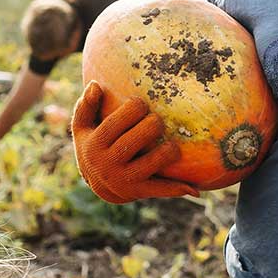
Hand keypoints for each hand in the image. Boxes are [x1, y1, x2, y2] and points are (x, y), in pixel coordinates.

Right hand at [71, 83, 199, 203]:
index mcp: (94, 145)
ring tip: (173, 143)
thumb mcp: (82, 127)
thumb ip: (86, 105)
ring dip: (167, 152)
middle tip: (158, 120)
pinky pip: (160, 189)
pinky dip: (176, 189)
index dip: (133, 109)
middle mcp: (107, 164)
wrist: (99, 184)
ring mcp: (124, 180)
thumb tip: (96, 85)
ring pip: (150, 163)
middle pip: (134, 141)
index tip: (141, 103)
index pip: (115, 124)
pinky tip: (195, 188)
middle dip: (151, 126)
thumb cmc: (94, 144)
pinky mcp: (138, 191)